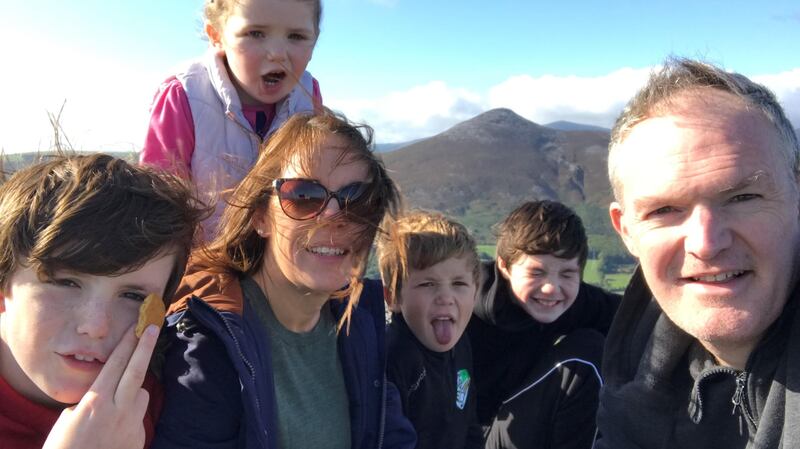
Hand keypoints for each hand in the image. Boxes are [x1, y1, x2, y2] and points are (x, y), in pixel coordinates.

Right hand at [43, 324, 158, 448]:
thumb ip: (94, 400)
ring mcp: (131, 424)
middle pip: (137, 370)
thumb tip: (108, 391)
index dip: (127, 343)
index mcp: (96, 401)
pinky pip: (138, 416)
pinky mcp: (139, 437)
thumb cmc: (64, 447)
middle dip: (146, 346)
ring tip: (115, 404)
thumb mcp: (70, 417)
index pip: (116, 364)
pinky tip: (114, 429)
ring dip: (134, 392)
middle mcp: (118, 410)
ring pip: (142, 395)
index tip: (137, 326)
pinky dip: (130, 415)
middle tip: (155, 326)